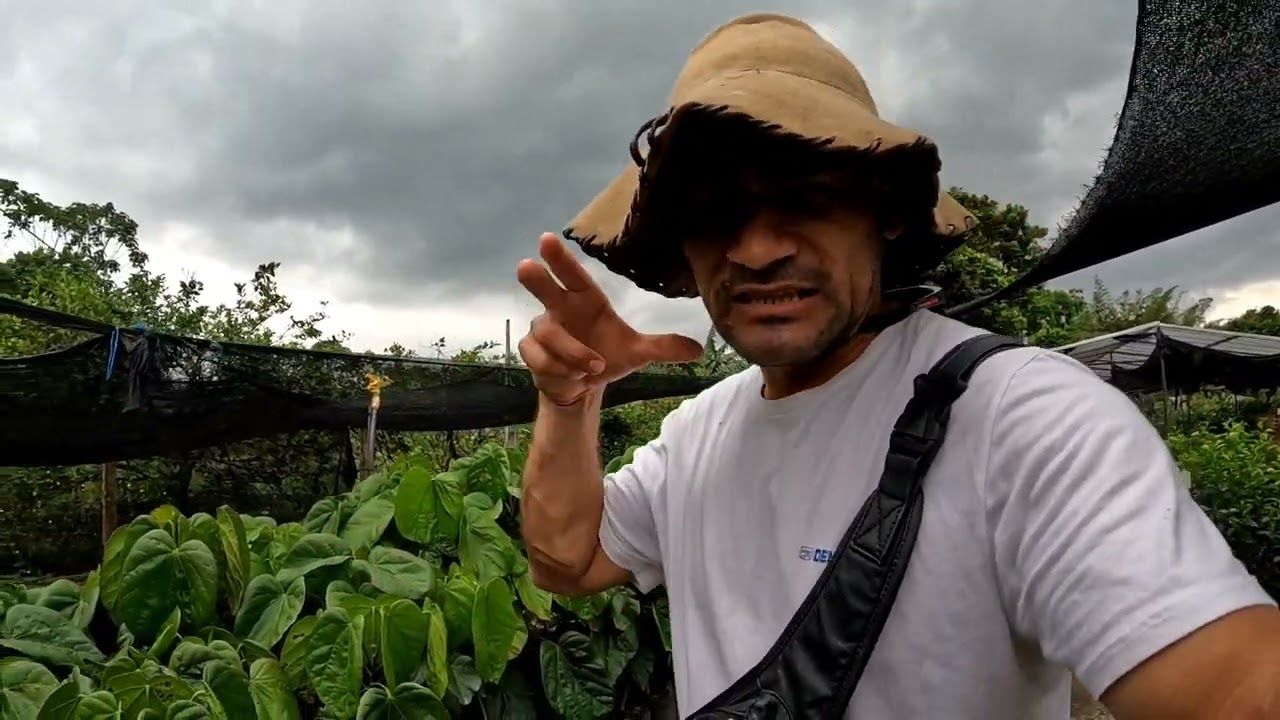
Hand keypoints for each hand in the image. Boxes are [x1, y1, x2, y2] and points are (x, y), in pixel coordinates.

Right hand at [516, 233, 702, 405]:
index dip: (561, 259)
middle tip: (526, 264)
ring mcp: (543, 329)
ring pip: (549, 334)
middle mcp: (560, 309)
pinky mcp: (532, 351)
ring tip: (592, 367)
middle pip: (544, 289)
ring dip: (572, 353)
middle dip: (537, 279)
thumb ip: (662, 348)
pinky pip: (540, 357)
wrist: (582, 386)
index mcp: (585, 299)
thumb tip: (697, 349)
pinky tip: (573, 377)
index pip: (573, 275)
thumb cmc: (606, 355)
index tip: (548, 239)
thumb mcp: (636, 353)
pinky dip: (558, 368)